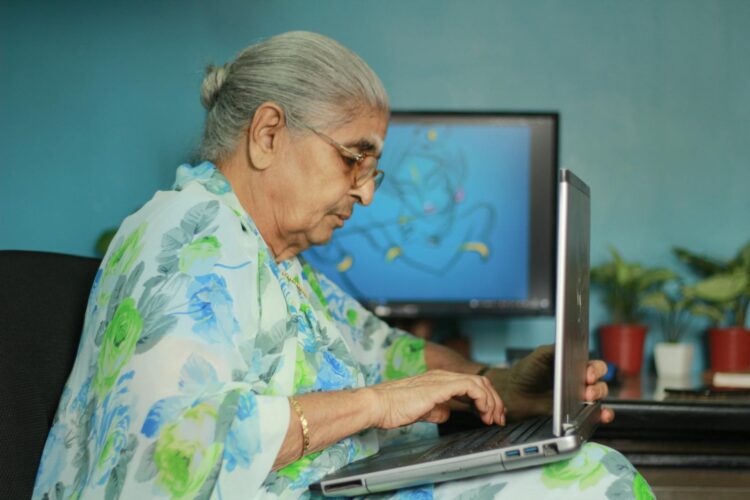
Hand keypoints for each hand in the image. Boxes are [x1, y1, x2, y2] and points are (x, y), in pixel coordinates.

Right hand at [369, 370, 505, 428]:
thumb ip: (437, 409)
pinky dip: (482, 399)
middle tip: (498, 419)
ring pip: (479, 382)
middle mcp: (442, 376)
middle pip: (480, 381)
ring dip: (491, 401)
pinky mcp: (441, 385)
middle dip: (494, 401)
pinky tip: (483, 412)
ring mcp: (442, 378)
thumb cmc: (393, 408)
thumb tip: (448, 412)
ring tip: (492, 418)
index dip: (486, 400)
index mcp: (438, 380)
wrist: (378, 405)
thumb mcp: (422, 410)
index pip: (471, 385)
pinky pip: (472, 387)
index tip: (491, 417)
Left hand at [483, 345, 614, 422]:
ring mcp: (577, 397)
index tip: (588, 374)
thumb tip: (569, 344)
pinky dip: (602, 414)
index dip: (595, 369)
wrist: (513, 392)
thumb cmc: (526, 370)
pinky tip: (603, 415)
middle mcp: (578, 380)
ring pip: (599, 397)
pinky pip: (593, 414)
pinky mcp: (573, 413)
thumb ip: (555, 349)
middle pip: (600, 381)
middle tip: (587, 391)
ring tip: (588, 399)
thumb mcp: (540, 355)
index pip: (593, 365)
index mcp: (573, 364)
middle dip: (597, 385)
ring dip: (599, 398)